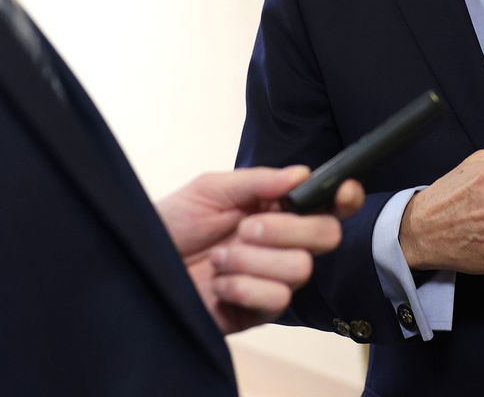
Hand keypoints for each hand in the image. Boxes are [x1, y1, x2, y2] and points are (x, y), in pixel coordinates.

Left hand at [157, 166, 362, 333]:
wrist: (139, 264)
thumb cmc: (172, 222)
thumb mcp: (210, 189)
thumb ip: (258, 181)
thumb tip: (302, 173)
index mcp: (279, 210)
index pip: (329, 205)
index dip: (344, 198)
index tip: (342, 190)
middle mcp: (284, 244)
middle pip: (326, 236)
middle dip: (287, 229)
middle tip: (245, 227)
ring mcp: (273, 280)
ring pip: (300, 268)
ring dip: (253, 260)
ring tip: (219, 257)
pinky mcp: (259, 311)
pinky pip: (276, 299)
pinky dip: (242, 286)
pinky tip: (218, 284)